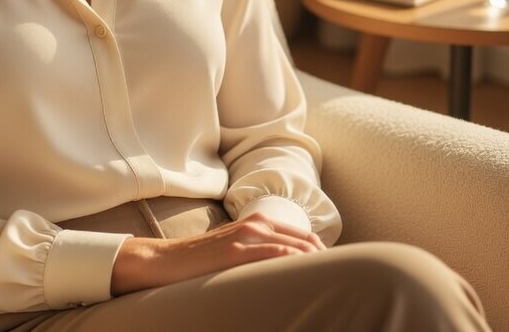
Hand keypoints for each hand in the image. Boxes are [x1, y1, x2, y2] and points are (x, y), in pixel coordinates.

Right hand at [110, 212, 325, 295]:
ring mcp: (247, 237)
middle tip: (344, 284)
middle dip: (327, 263)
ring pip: (296, 248)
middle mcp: (256, 225)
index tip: (338, 277)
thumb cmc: (199, 262)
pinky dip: (295, 266)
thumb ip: (258, 255)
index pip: (304, 238)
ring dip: (317, 266)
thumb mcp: (234, 252)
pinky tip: (307, 279)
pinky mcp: (237, 252)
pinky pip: (276, 256)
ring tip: (333, 285)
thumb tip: (283, 274)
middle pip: (307, 242)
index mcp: (257, 223)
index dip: (323, 257)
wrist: (164, 261)